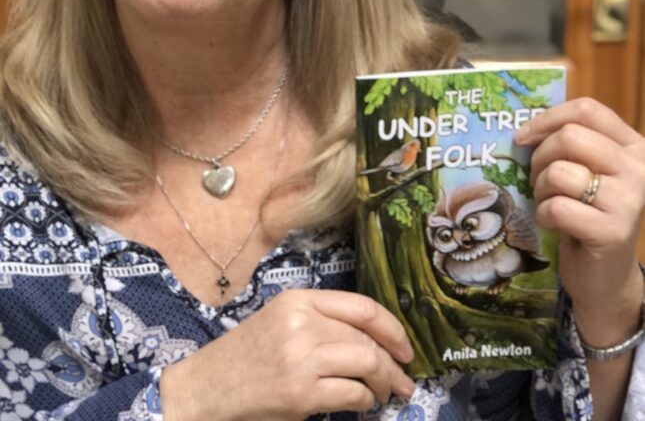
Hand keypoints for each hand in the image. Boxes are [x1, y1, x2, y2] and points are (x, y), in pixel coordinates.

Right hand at [160, 288, 415, 420]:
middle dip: (394, 362)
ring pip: (366, 364)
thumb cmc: (246, 355)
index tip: (406, 346)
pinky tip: (363, 403)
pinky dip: (365, 401)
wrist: (206, 388)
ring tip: (389, 392)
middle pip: (368, 338)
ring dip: (385, 382)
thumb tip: (373, 340)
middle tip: (404, 379)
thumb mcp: (282, 321)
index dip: (392, 327)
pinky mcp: (300, 394)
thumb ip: (321, 321)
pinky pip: (351, 395)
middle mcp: (302, 323)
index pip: (361, 307)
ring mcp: (302, 358)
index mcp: (299, 300)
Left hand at [515, 98, 644, 340]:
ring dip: (541, 189)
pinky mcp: (612, 231)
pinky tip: (554, 223)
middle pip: (570, 137)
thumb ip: (568, 144)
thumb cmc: (587, 213)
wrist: (605, 275)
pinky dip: (544, 214)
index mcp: (633, 146)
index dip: (548, 118)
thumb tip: (525, 127)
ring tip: (549, 203)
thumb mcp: (584, 170)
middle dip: (540, 158)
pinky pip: (557, 206)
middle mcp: (639, 169)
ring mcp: (630, 200)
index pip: (588, 110)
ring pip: (559, 171)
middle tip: (538, 179)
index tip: (523, 136)